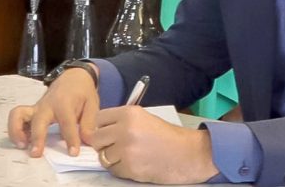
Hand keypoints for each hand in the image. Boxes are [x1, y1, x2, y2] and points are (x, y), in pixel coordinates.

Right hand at [7, 66, 99, 157]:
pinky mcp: (31, 111)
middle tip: (36, 153)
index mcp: (65, 103)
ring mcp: (36, 108)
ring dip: (17, 131)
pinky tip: (22, 142)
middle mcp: (47, 105)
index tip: (73, 153)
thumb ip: (89, 123)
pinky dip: (15, 130)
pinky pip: (17, 118)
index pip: (67, 123)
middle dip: (36, 137)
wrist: (73, 77)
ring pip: (18, 115)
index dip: (70, 139)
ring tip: (22, 146)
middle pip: (38, 120)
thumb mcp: (92, 104)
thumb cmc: (83, 92)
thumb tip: (88, 141)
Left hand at [91, 106, 218, 183]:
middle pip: (96, 139)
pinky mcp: (129, 168)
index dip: (102, 126)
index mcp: (130, 113)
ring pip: (103, 156)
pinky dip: (121, 169)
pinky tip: (134, 164)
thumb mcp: (145, 119)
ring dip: (112, 158)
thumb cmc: (169, 136)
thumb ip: (123, 121)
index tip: (107, 131)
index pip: (99, 119)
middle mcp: (125, 130)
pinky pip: (113, 170)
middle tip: (114, 146)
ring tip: (128, 156)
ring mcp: (126, 150)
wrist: (187, 153)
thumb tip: (103, 130)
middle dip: (103, 144)